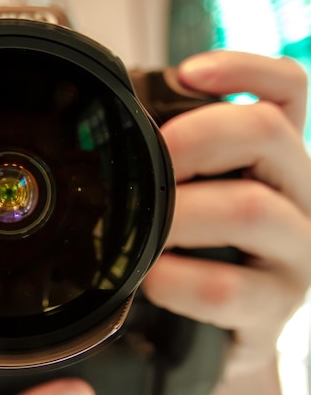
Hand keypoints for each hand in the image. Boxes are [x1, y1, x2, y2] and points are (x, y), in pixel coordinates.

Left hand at [142, 50, 310, 393]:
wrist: (220, 333)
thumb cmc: (200, 251)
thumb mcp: (194, 193)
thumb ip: (175, 161)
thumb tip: (111, 135)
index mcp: (276, 159)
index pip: (287, 91)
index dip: (244, 69)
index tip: (188, 72)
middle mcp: (298, 196)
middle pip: (267, 132)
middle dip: (192, 137)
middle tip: (146, 164)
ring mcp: (295, 253)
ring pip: (251, 208)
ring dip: (179, 213)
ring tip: (142, 230)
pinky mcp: (274, 308)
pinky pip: (225, 286)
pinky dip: (176, 279)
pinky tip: (150, 279)